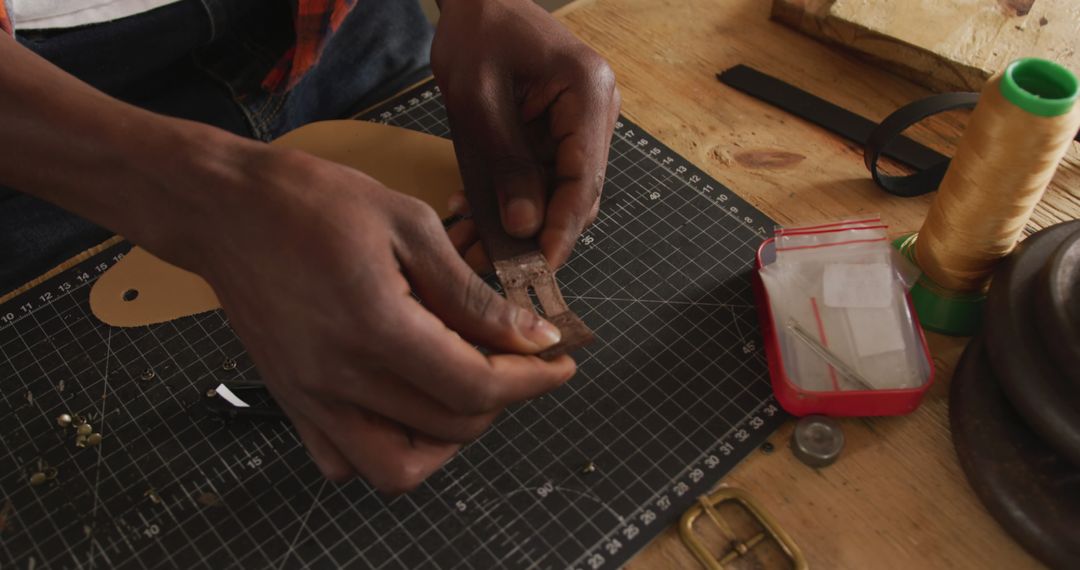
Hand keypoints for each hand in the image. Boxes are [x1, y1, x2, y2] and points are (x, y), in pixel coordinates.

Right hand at [187, 146, 575, 492]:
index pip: (475, 387)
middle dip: (502, 397)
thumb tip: (528, 335)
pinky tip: (404, 405)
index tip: (558, 361)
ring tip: (462, 390)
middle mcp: (340, 376)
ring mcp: (311, 398)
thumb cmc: (310, 202)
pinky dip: (386, 450)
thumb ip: (470, 292)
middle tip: (514, 356)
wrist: (223, 210)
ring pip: (398, 467)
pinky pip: (344, 461)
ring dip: (446, 439)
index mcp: (375, 326)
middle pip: (450, 426)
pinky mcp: (293, 400)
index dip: (531, 380)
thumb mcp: (408, 225)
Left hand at [431, 0, 620, 267]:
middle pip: (576, 194)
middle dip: (533, 236)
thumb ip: (504, 164)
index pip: (584, 180)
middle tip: (491, 268)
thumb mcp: (478, 100)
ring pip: (556, 193)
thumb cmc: (476, 34)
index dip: (562, 231)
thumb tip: (524, 227)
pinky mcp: (560, 133)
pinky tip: (471, 218)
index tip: (538, 270)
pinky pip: (540, 178)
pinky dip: (509, 201)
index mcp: (588, 93)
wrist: (478, 1)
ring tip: (469, 249)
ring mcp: (581, 124)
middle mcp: (596, 112)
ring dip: (515, 225)